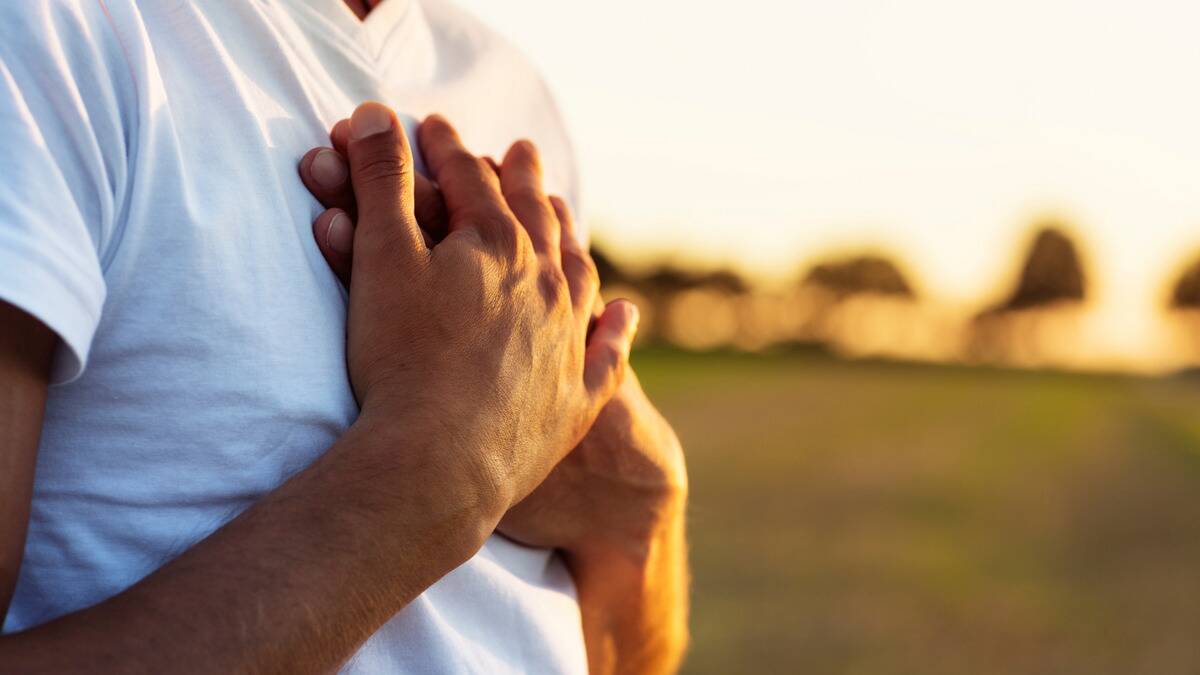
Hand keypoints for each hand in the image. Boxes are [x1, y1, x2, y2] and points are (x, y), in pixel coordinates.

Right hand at [326, 102, 636, 534]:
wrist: (440, 462)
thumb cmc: (402, 359)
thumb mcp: (382, 257)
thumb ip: (383, 181)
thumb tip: (378, 114)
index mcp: (499, 244)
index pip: (470, 179)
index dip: (446, 150)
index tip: (434, 127)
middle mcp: (547, 284)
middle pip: (535, 216)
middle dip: (521, 178)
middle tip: (521, 152)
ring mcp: (567, 343)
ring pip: (578, 273)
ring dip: (569, 238)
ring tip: (562, 217)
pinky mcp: (575, 401)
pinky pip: (607, 356)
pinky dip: (615, 330)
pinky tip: (624, 313)